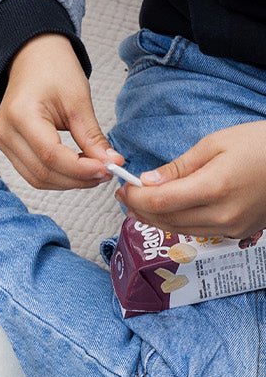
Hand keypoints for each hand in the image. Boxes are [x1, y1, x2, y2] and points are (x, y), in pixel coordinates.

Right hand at [0, 34, 116, 189]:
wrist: (33, 57)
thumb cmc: (53, 69)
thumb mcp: (78, 100)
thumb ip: (92, 137)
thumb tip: (110, 163)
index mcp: (20, 114)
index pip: (51, 156)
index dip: (81, 169)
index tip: (108, 169)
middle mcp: (6, 132)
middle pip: (42, 172)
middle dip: (77, 178)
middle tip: (106, 172)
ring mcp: (3, 141)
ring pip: (36, 179)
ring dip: (68, 182)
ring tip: (94, 171)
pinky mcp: (9, 147)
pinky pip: (32, 173)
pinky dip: (57, 176)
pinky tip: (77, 169)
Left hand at [116, 120, 265, 237]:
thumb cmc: (261, 145)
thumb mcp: (215, 144)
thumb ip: (179, 167)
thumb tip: (149, 181)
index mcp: (215, 187)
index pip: (161, 201)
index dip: (136, 196)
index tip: (124, 187)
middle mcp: (223, 214)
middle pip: (166, 219)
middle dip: (140, 208)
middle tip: (125, 195)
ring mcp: (233, 227)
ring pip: (180, 230)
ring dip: (156, 218)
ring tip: (141, 203)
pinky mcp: (239, 232)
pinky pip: (199, 232)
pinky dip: (179, 222)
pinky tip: (170, 209)